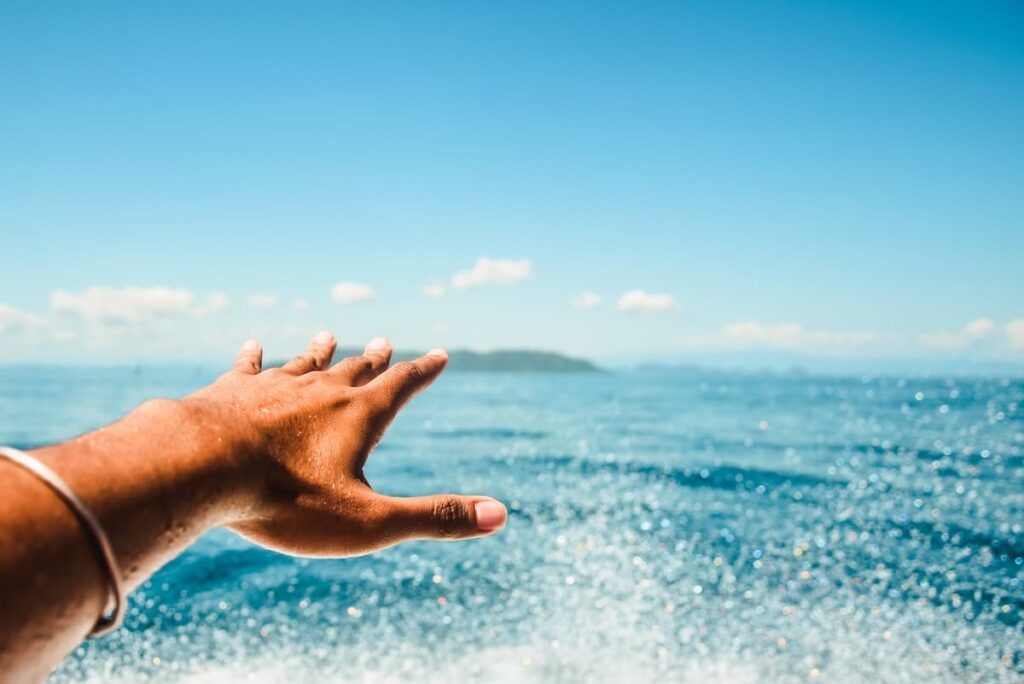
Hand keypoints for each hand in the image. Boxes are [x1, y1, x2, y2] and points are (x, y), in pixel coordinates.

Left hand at [187, 331, 506, 556]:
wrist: (200, 467)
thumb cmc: (287, 501)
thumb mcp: (369, 521)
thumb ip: (434, 517)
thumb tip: (501, 514)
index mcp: (358, 417)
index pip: (402, 385)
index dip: (423, 371)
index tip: (439, 353)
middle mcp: (320, 391)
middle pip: (356, 370)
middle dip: (375, 359)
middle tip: (386, 341)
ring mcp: (273, 388)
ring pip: (304, 364)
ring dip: (320, 351)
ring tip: (329, 335)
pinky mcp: (230, 393)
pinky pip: (248, 368)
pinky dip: (254, 357)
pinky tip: (251, 346)